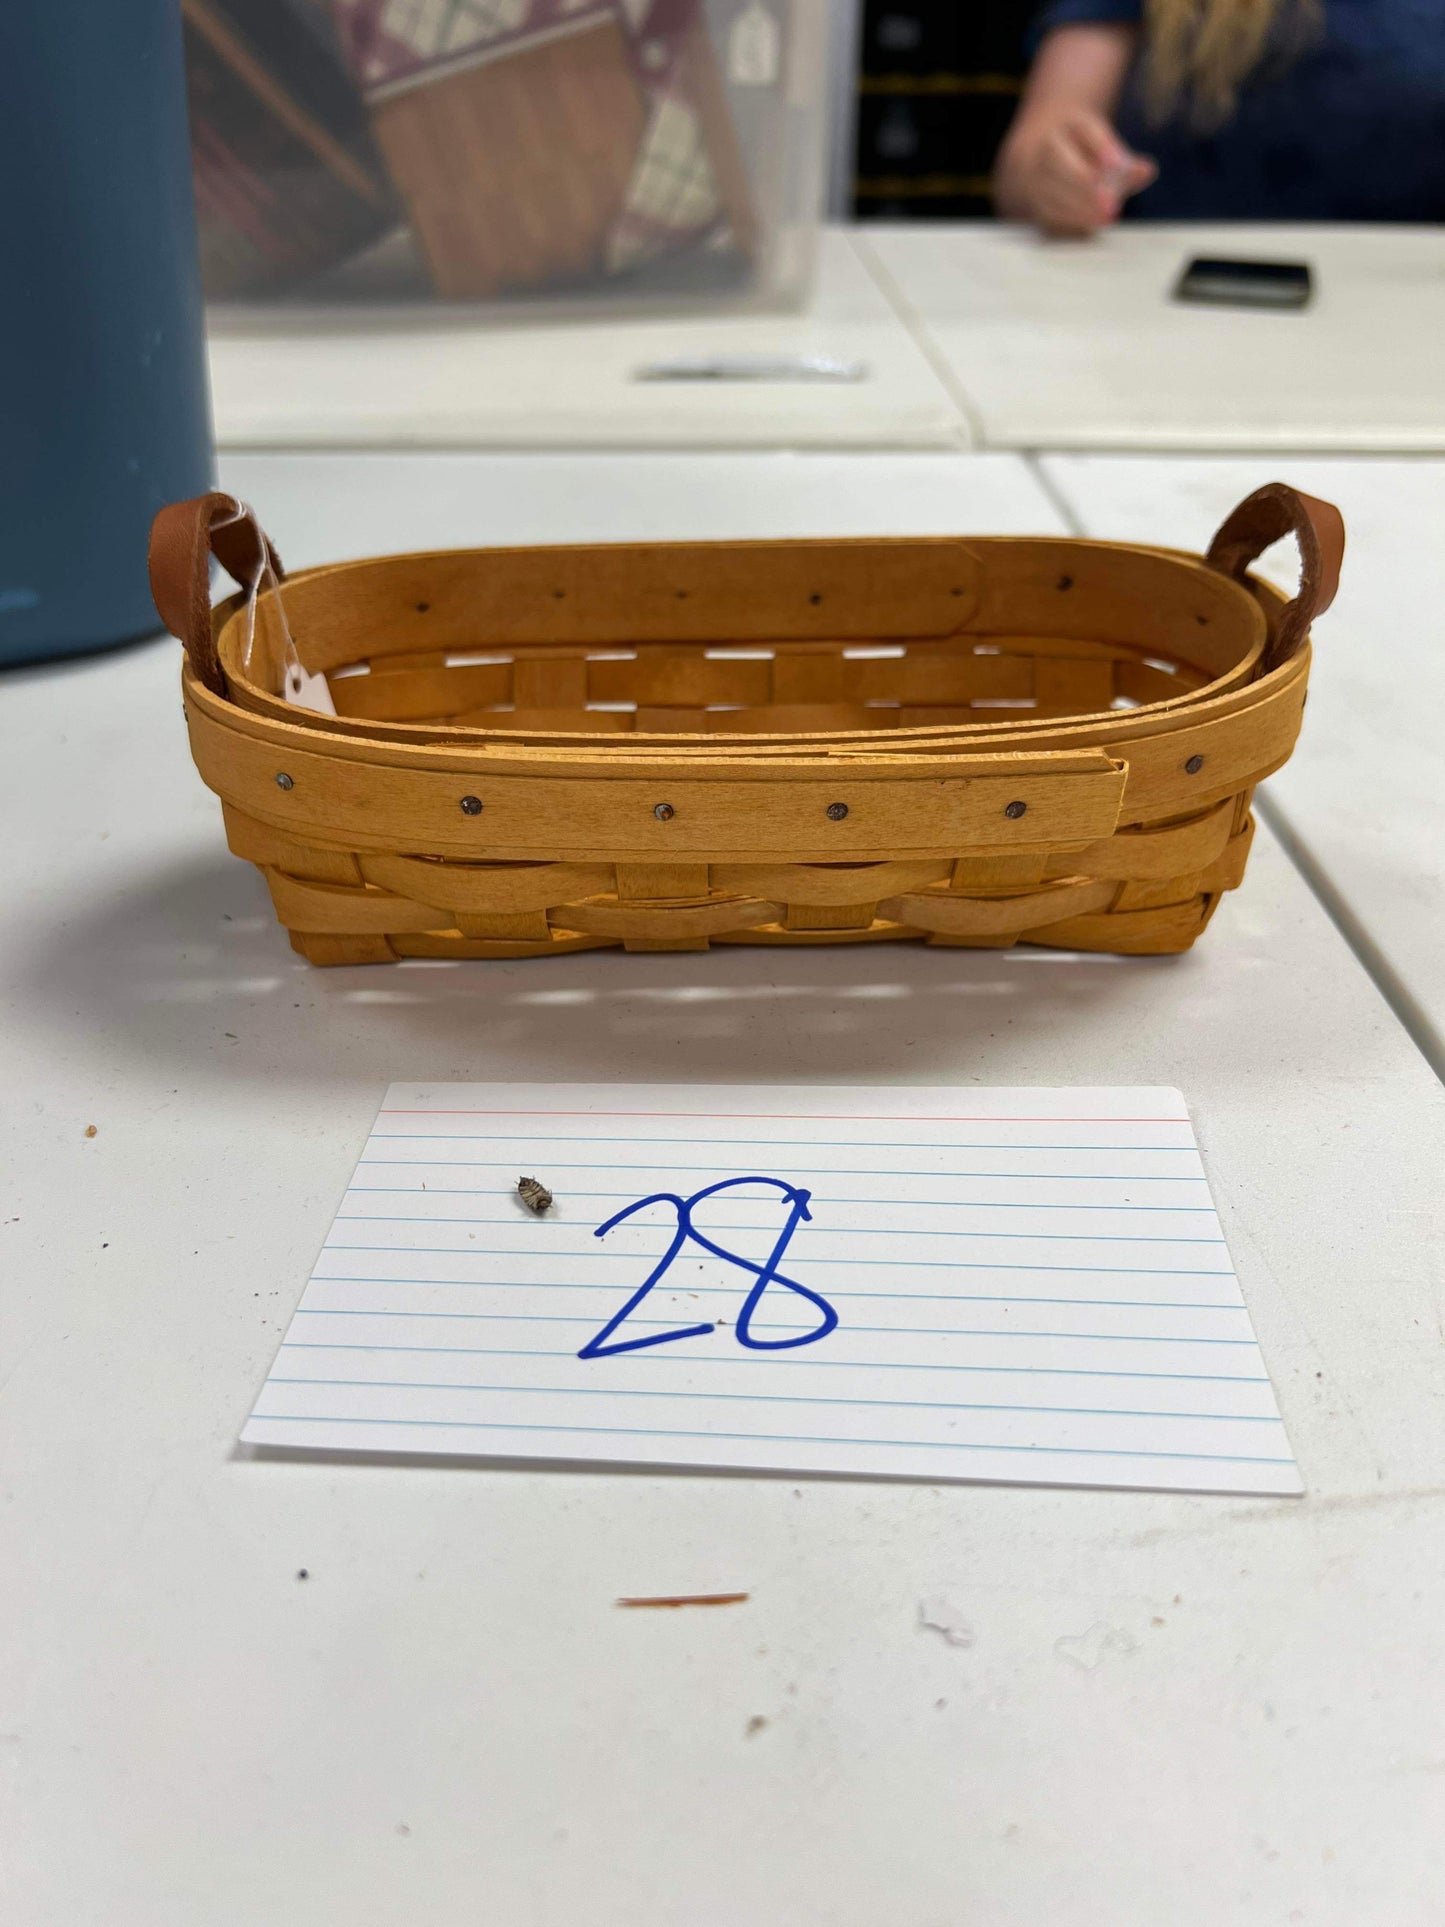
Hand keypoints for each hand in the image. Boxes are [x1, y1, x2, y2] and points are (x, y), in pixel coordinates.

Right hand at [995, 108, 1156, 235]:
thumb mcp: (1104, 152)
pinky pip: (1047, 211)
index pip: (1086, 131)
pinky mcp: (1030, 201)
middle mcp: (1046, 146)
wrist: (1037, 163)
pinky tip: (1092, 224)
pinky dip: (1069, 219)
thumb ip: (1126, 164)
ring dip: (1079, 206)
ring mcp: (1033, 175)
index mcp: (1070, 125)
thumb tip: (1147, 172)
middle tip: (1112, 203)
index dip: (1102, 147)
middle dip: (1084, 183)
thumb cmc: (1083, 157)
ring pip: (1050, 190)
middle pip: (1059, 161)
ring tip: (1107, 217)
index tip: (1118, 164)